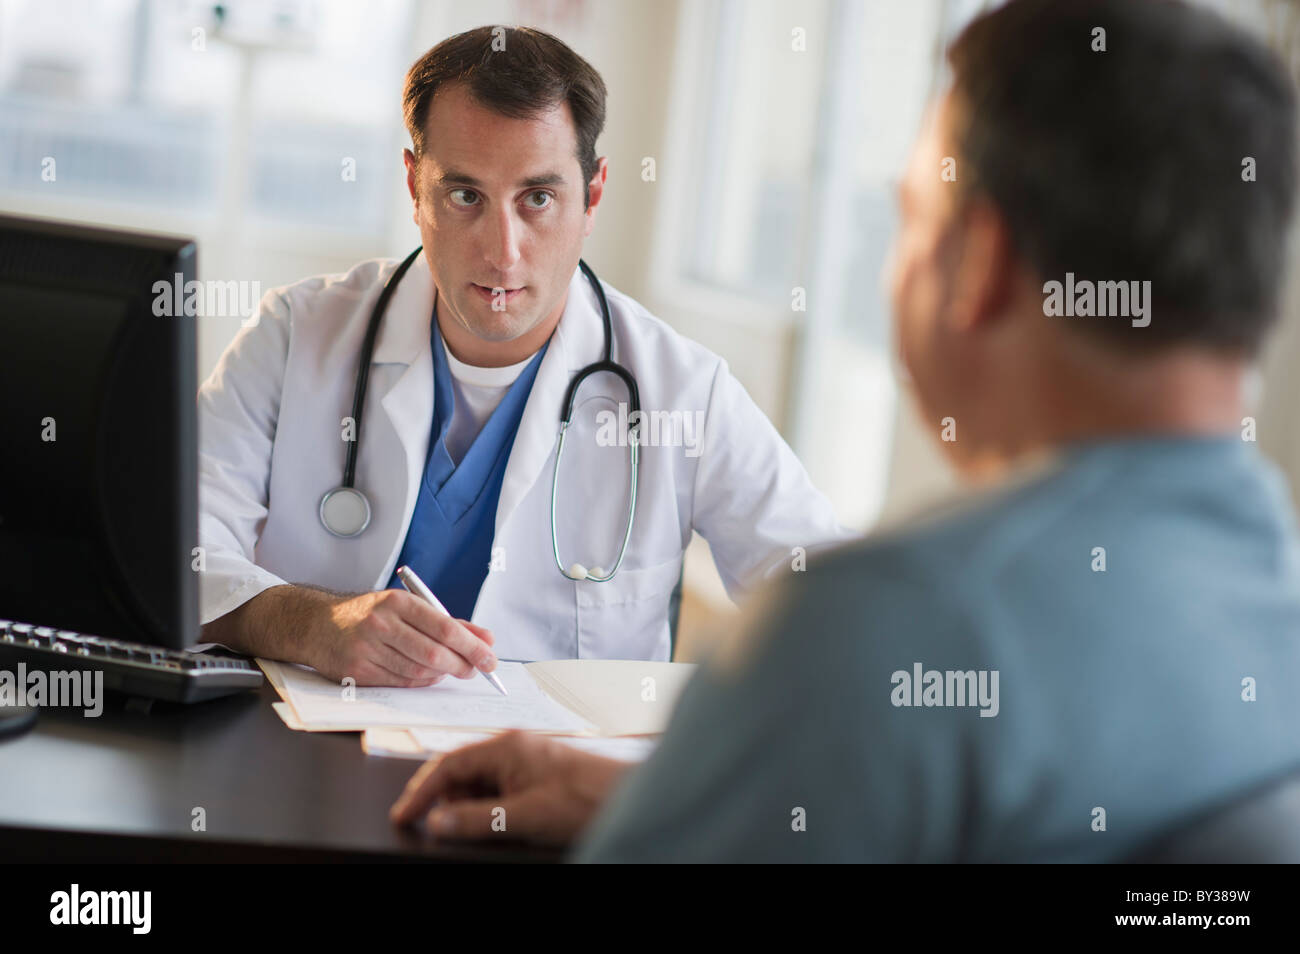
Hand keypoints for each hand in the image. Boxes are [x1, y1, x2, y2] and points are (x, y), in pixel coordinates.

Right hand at [309, 588, 496, 686]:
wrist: (317, 624)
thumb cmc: (369, 614)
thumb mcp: (406, 607)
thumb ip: (448, 622)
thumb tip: (486, 639)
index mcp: (398, 602)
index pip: (445, 627)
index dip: (472, 646)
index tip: (490, 657)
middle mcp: (381, 623)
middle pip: (433, 652)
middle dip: (461, 664)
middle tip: (476, 669)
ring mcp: (367, 648)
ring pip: (418, 670)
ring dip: (441, 674)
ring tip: (452, 670)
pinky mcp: (357, 671)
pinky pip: (400, 682)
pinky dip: (421, 682)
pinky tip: (428, 676)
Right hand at [389, 730, 630, 845]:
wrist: (629, 798)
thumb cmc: (585, 798)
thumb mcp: (523, 816)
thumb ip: (476, 819)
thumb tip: (438, 822)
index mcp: (507, 747)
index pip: (448, 764)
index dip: (421, 792)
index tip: (404, 814)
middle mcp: (516, 747)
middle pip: (463, 771)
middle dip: (443, 800)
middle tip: (431, 828)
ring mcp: (529, 759)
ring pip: (482, 781)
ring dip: (467, 806)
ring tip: (463, 831)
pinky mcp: (540, 774)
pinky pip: (501, 787)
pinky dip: (488, 806)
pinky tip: (491, 825)